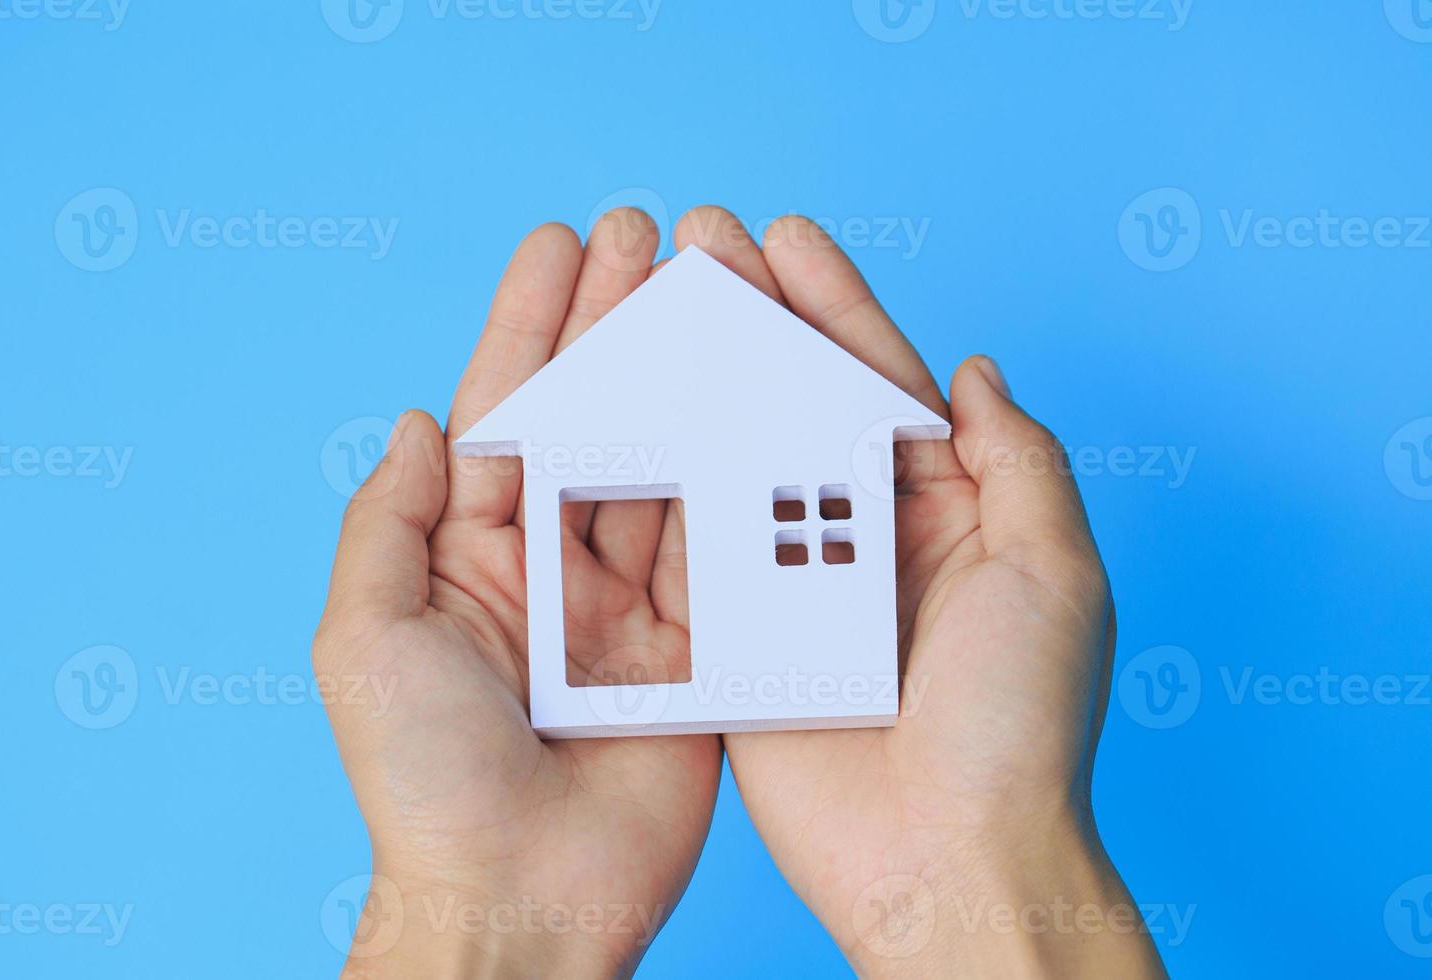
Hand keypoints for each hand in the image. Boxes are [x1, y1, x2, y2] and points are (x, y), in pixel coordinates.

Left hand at [313, 212, 717, 977]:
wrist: (520, 900)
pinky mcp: (699, 646)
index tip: (563, 245)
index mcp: (474, 555)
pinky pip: (724, 545)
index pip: (507, 411)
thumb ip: (390, 522)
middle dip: (620, 325)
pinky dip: (743, 473)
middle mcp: (554, 566)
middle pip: (597, 419)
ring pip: (667, 465)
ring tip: (712, 292)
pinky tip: (758, 399)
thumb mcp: (366, 637)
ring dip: (688, 379)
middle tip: (653, 235)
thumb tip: (418, 421)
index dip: (532, 323)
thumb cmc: (425, 780)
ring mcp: (630, 605)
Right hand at [671, 208, 1166, 976]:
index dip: (835, 306)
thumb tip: (975, 373)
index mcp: (949, 513)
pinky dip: (665, 482)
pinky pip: (697, 547)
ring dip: (697, 382)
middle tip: (698, 241)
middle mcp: (867, 538)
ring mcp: (798, 584)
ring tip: (650, 303)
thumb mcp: (1056, 573)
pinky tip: (627, 413)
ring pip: (740, 460)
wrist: (945, 859)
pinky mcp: (741, 637)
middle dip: (751, 320)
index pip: (882, 385)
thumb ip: (1018, 463)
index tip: (785, 238)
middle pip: (797, 404)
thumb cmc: (1018, 725)